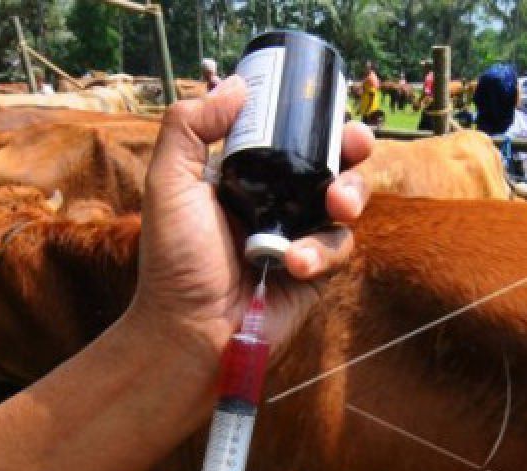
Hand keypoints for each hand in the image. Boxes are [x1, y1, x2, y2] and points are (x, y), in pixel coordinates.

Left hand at [131, 75, 374, 358]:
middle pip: (333, 163)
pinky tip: (296, 264)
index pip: (292, 137)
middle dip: (352, 150)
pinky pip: (340, 249)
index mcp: (249, 176)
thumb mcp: (170, 183)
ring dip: (349, 196)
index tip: (327, 109)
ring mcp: (302, 237)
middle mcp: (280, 203)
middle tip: (356, 145)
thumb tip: (236, 85)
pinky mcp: (318, 274)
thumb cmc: (174, 260)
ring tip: (337, 207)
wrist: (190, 330)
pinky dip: (324, 251)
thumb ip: (190, 128)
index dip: (316, 121)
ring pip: (347, 204)